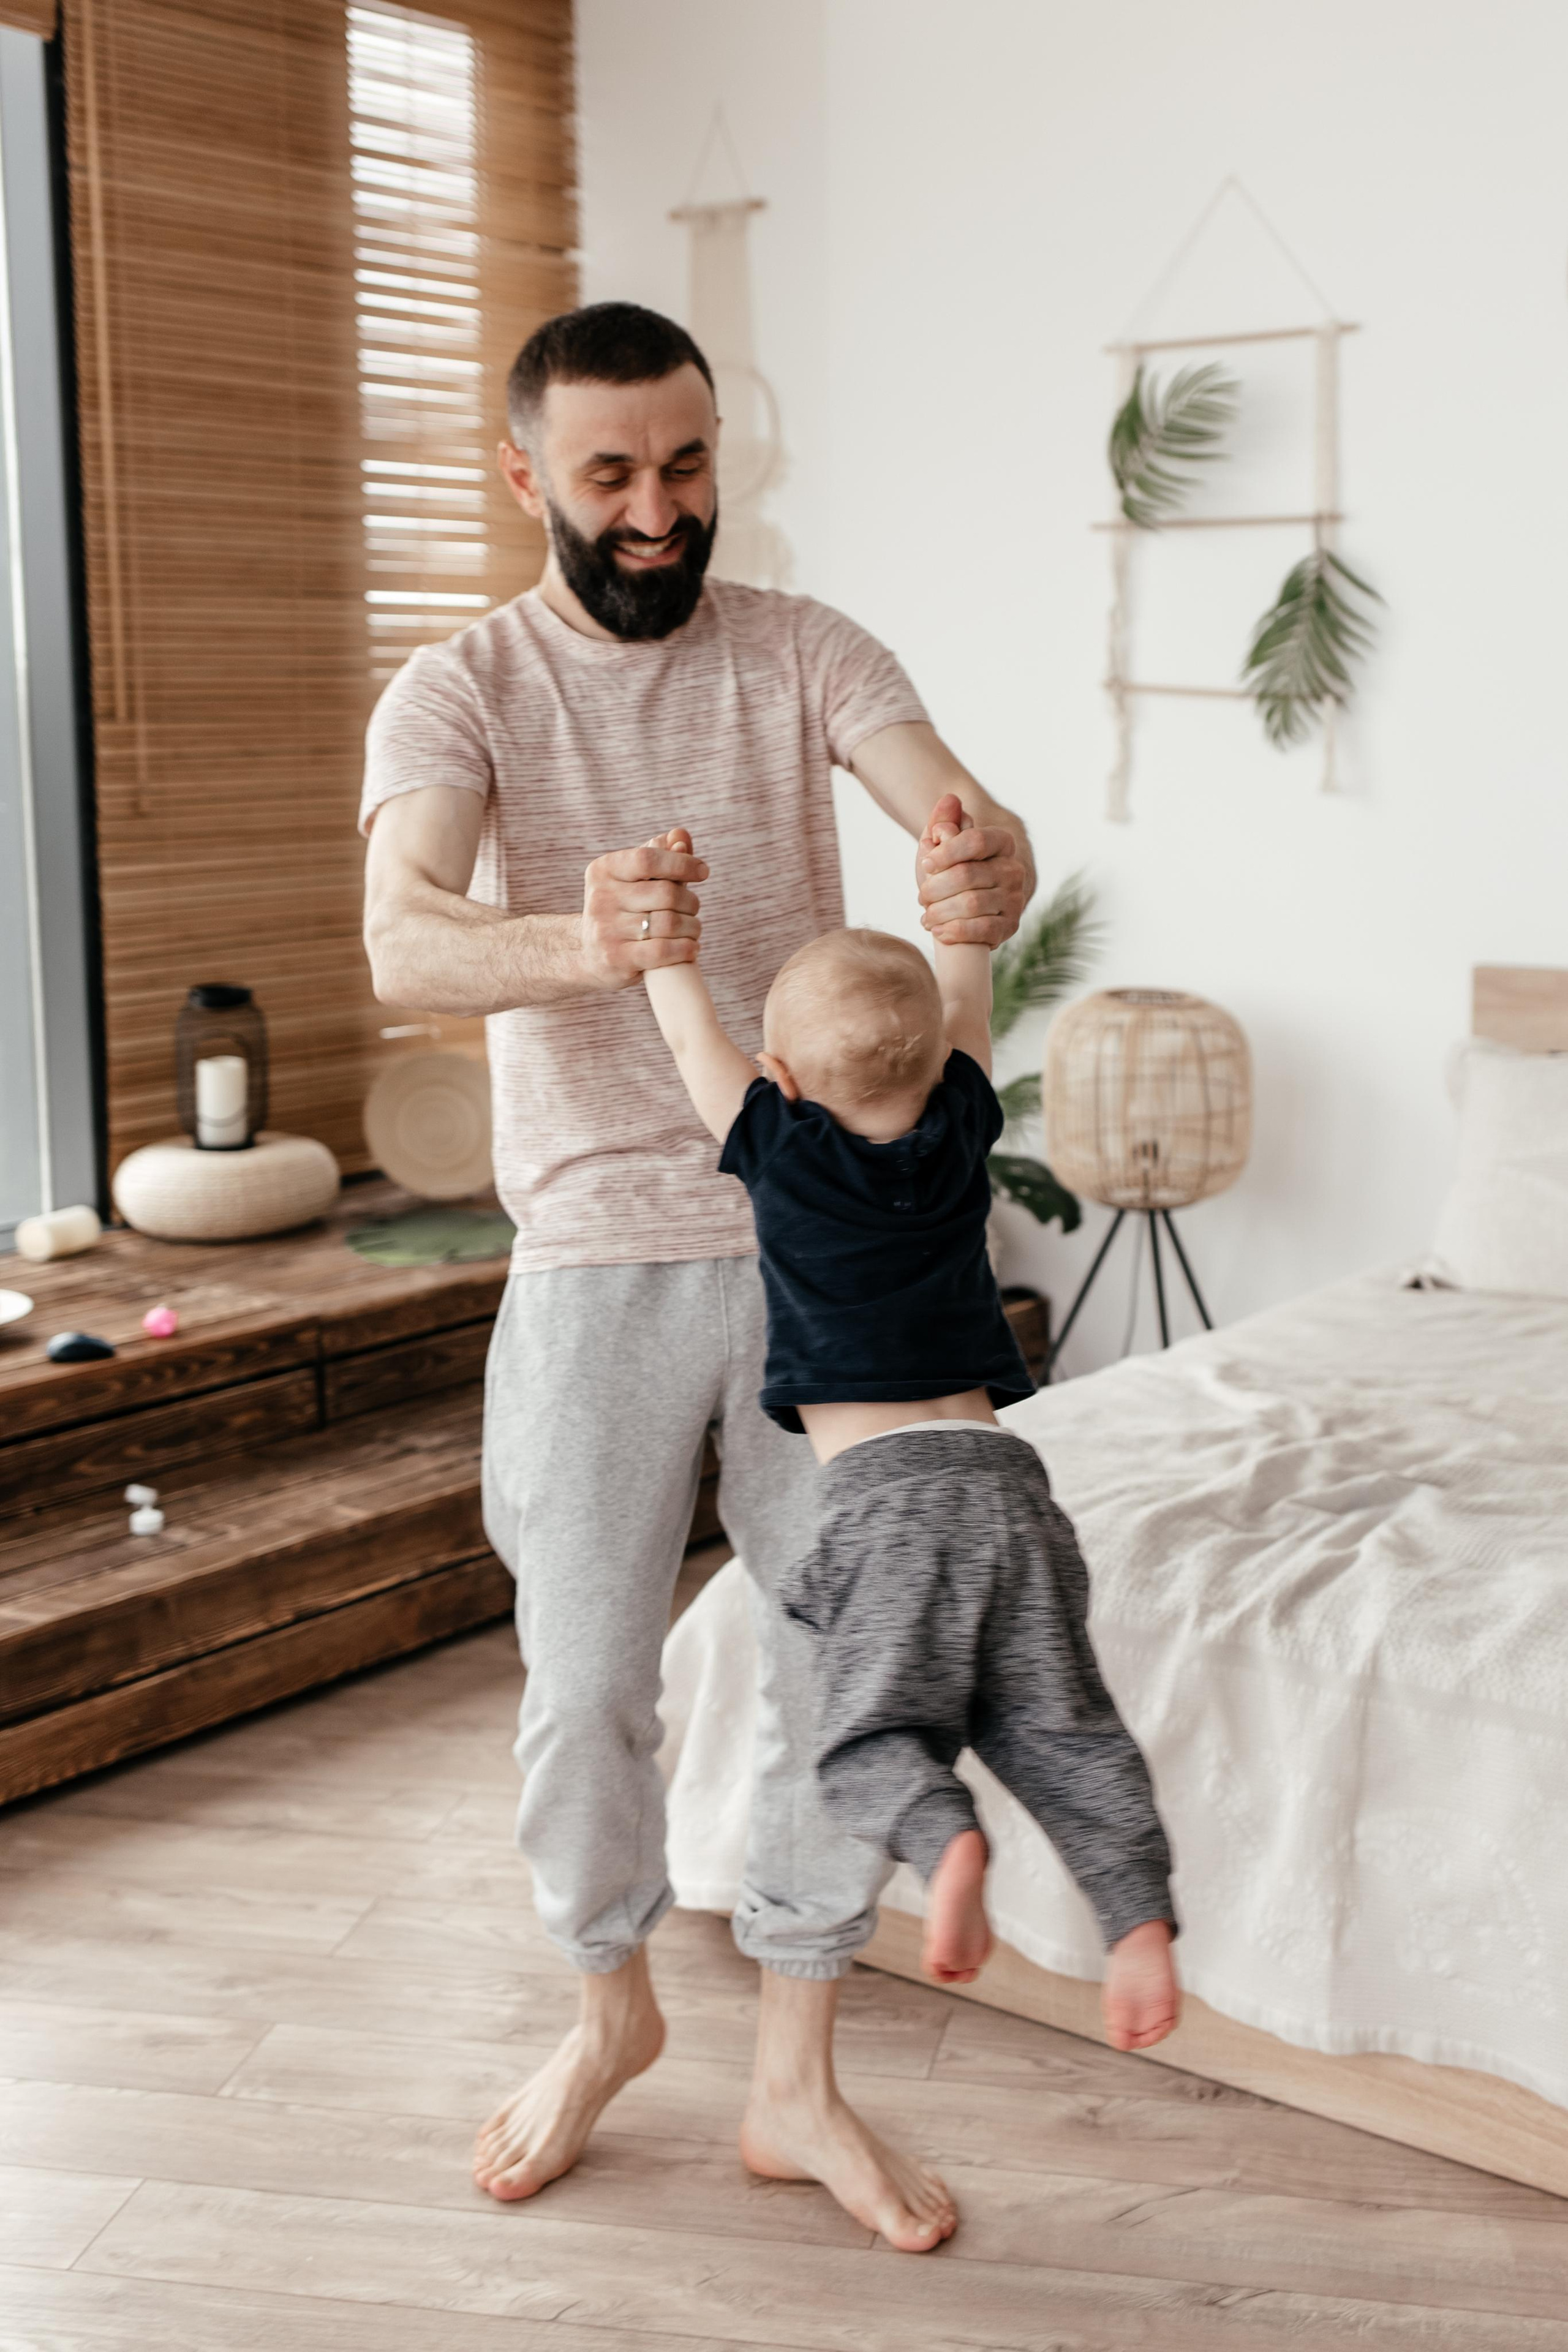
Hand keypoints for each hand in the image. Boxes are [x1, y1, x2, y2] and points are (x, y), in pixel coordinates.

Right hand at [580, 832, 705, 989]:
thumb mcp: (634, 878)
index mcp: (603, 870)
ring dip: (692, 927)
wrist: (588, 954)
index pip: (648, 859)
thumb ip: (659, 854)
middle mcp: (600, 898)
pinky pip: (662, 950)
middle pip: (666, 893)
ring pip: (669, 923)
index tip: (703, 871)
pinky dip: (686, 948)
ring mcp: (606, 930)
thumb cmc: (622, 909)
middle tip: (692, 908)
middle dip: (690, 901)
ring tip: (692, 929)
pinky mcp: (616, 959)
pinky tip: (692, 948)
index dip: (681, 863)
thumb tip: (681, 836)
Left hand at [916, 790, 1026, 947]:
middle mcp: (1014, 869)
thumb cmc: (948, 873)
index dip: (947, 852)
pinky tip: (938, 931)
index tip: (926, 863)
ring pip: (971, 903)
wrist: (960, 910)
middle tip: (922, 896)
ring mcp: (1015, 899)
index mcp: (1001, 843)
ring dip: (940, 912)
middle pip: (967, 874)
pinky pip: (982, 930)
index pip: (976, 840)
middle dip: (936, 887)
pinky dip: (955, 931)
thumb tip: (950, 801)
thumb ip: (943, 823)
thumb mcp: (940, 846)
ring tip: (927, 916)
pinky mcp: (1010, 926)